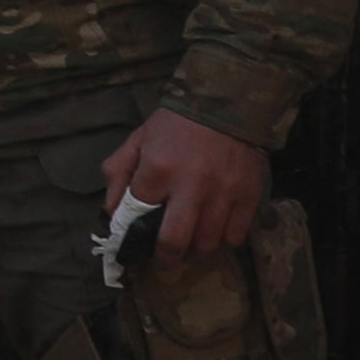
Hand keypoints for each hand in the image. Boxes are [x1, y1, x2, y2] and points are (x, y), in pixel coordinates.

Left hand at [96, 105, 267, 262]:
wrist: (227, 100)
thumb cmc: (178, 123)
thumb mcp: (139, 140)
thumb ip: (118, 173)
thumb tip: (111, 212)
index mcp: (158, 168)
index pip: (138, 215)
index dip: (133, 233)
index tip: (134, 243)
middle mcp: (192, 185)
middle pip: (174, 242)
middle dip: (165, 259)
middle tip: (164, 259)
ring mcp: (223, 193)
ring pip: (207, 244)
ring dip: (195, 252)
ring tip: (191, 246)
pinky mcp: (249, 195)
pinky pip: (235, 236)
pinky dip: (223, 241)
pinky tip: (215, 232)